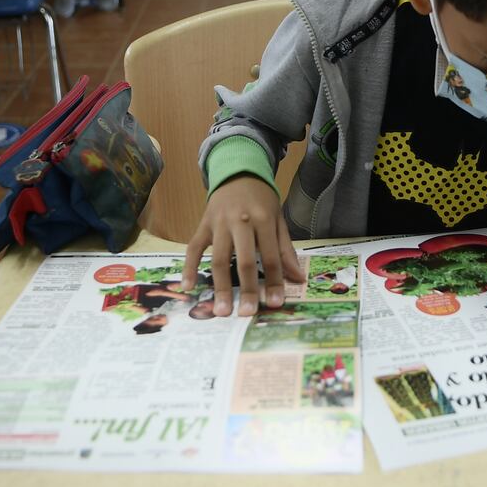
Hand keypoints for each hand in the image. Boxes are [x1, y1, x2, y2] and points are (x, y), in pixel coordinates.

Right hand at [184, 176, 303, 316]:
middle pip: (244, 260)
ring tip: (221, 311)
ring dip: (220, 286)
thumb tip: (299, 279)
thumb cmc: (261, 200)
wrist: (238, 173)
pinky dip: (189, 267)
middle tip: (247, 313)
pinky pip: (193, 247)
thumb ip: (286, 250)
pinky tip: (188, 287)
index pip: (271, 257)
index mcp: (263, 220)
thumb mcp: (278, 220)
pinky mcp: (203, 225)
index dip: (275, 281)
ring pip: (218, 258)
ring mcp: (218, 223)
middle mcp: (240, 221)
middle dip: (247, 288)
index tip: (275, 303)